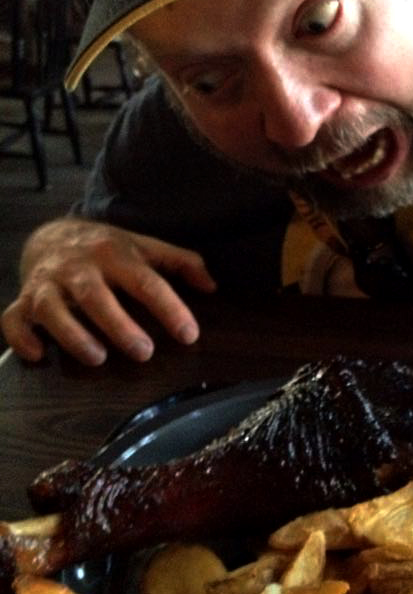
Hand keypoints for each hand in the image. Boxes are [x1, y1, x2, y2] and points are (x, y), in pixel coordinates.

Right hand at [1, 218, 216, 365]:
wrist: (52, 235)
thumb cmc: (108, 250)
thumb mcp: (145, 248)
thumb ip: (181, 263)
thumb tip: (212, 286)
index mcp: (115, 254)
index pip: (146, 282)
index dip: (169, 308)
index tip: (189, 334)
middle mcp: (79, 269)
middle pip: (96, 296)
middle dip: (119, 326)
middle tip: (144, 352)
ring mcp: (47, 284)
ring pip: (52, 309)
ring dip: (73, 335)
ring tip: (98, 358)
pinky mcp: (23, 301)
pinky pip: (13, 319)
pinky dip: (20, 338)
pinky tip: (38, 356)